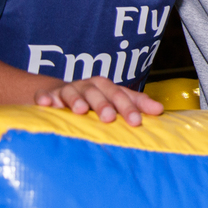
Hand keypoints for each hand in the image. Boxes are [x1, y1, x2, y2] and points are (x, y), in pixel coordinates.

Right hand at [34, 75, 163, 125]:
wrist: (61, 94)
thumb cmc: (95, 100)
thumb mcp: (115, 100)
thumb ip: (136, 104)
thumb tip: (160, 109)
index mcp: (107, 87)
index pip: (121, 95)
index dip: (129, 107)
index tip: (137, 122)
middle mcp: (89, 86)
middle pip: (98, 92)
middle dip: (104, 104)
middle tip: (108, 118)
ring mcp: (68, 90)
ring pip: (73, 92)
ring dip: (77, 100)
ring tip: (79, 110)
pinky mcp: (49, 96)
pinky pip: (46, 95)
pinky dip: (46, 98)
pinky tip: (47, 104)